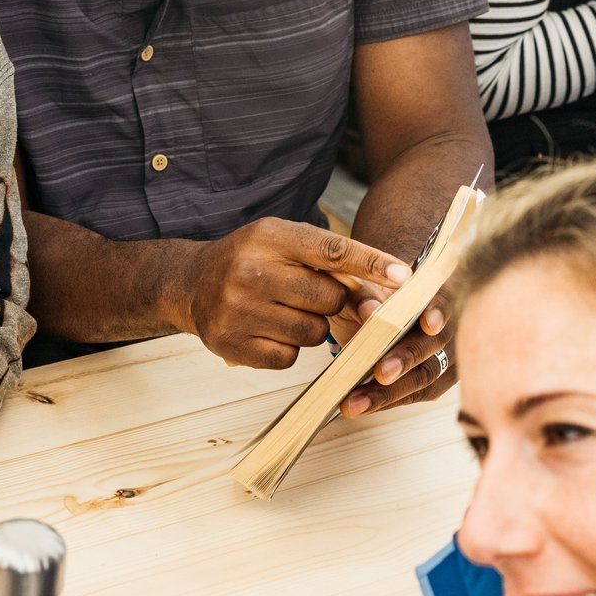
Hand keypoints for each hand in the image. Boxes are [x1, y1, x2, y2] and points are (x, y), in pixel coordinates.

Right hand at [174, 218, 409, 369]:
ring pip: (313, 333)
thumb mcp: (283, 243)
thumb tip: (380, 300)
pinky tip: (268, 330)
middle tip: (311, 296)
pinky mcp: (232, 344)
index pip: (332, 251)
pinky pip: (290, 358)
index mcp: (270, 237)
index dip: (371, 264)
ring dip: (311, 327)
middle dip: (332, 302)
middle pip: (329, 299)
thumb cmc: (250, 260)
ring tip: (284, 311)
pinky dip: (288, 349)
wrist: (191, 284)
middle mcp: (251, 271)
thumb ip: (328, 262)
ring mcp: (238, 310)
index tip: (405, 277)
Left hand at [339, 290, 454, 417]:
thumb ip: (365, 297)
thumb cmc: (376, 298)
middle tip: (381, 373)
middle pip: (434, 345)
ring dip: (389, 392)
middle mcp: (450, 326)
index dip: (439, 312)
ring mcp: (448, 357)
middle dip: (407, 360)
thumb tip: (368, 309)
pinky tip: (362, 406)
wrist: (380, 317)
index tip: (429, 325)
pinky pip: (417, 393)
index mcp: (435, 294)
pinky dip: (388, 400)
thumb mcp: (365, 291)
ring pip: (425, 377)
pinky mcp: (439, 381)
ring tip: (357, 403)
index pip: (445, 300)